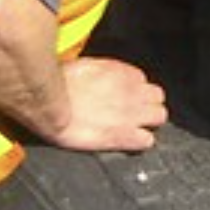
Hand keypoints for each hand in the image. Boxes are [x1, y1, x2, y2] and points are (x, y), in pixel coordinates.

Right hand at [52, 55, 167, 150]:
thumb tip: (104, 77)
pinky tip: (128, 142)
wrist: (49, 108)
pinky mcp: (124, 136)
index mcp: (121, 73)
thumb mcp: (84, 67)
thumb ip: (103, 72)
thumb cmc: (58, 86)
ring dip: (148, 122)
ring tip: (133, 127)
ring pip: (160, 117)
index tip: (123, 96)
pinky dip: (140, 142)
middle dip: (148, 105)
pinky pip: (147, 141)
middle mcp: (132, 91)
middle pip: (158, 97)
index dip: (134, 90)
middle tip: (133, 113)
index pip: (142, 81)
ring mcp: (131, 114)